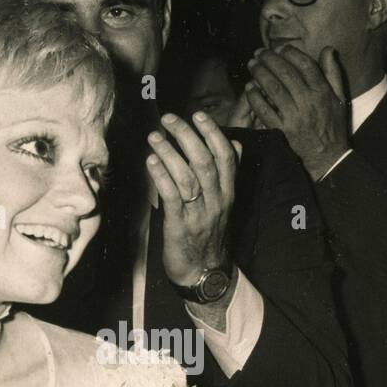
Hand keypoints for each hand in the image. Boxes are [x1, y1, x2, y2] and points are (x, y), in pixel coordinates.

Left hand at [146, 110, 240, 287]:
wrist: (203, 271)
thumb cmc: (209, 232)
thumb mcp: (224, 202)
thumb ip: (229, 173)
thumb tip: (235, 144)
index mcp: (228, 192)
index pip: (225, 156)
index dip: (212, 133)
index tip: (198, 114)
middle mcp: (216, 201)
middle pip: (204, 161)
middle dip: (186, 135)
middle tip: (169, 119)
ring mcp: (199, 213)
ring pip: (187, 176)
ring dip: (169, 153)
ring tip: (154, 137)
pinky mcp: (180, 225)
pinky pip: (172, 196)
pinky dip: (161, 176)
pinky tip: (151, 162)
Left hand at [245, 45, 348, 178]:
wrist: (328, 157)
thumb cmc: (333, 126)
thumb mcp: (340, 98)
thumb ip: (332, 72)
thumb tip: (328, 49)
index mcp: (322, 92)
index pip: (305, 65)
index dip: (291, 53)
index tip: (280, 48)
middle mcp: (308, 102)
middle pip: (286, 73)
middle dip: (270, 59)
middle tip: (259, 52)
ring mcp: (294, 116)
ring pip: (273, 88)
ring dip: (260, 73)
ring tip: (252, 64)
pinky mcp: (282, 130)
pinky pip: (264, 110)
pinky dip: (255, 97)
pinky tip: (249, 88)